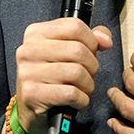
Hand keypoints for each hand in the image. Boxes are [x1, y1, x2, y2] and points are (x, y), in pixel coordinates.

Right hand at [14, 18, 114, 133]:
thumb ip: (90, 38)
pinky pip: (71, 93)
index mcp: (36, 33)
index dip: (91, 41)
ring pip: (76, 72)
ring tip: (82, 88)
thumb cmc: (52, 76)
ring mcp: (28, 72)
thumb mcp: (67, 50)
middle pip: (78, 50)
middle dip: (92, 66)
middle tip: (88, 74)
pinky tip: (77, 100)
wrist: (30, 107)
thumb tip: (105, 40)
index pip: (74, 27)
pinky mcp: (32, 93)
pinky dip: (81, 99)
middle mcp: (28, 50)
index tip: (92, 52)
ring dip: (88, 84)